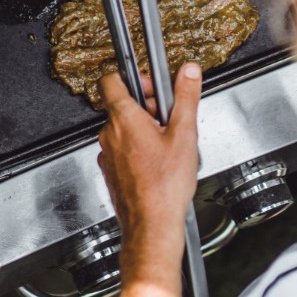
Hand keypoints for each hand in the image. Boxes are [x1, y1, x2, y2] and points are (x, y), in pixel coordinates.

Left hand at [97, 62, 201, 288]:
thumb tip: (188, 72)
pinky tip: (158, 162)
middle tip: (168, 119)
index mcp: (124, 119)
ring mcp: (108, 154)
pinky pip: (123, 149)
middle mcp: (110, 134)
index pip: (111, 80)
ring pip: (124, 128)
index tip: (151, 84)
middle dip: (147, 107)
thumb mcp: (184, 134)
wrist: (151, 225)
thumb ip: (185, 97)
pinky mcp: (111, 171)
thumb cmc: (165, 186)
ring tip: (167, 144)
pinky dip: (138, 148)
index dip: (133, 76)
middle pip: (123, 105)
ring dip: (144, 129)